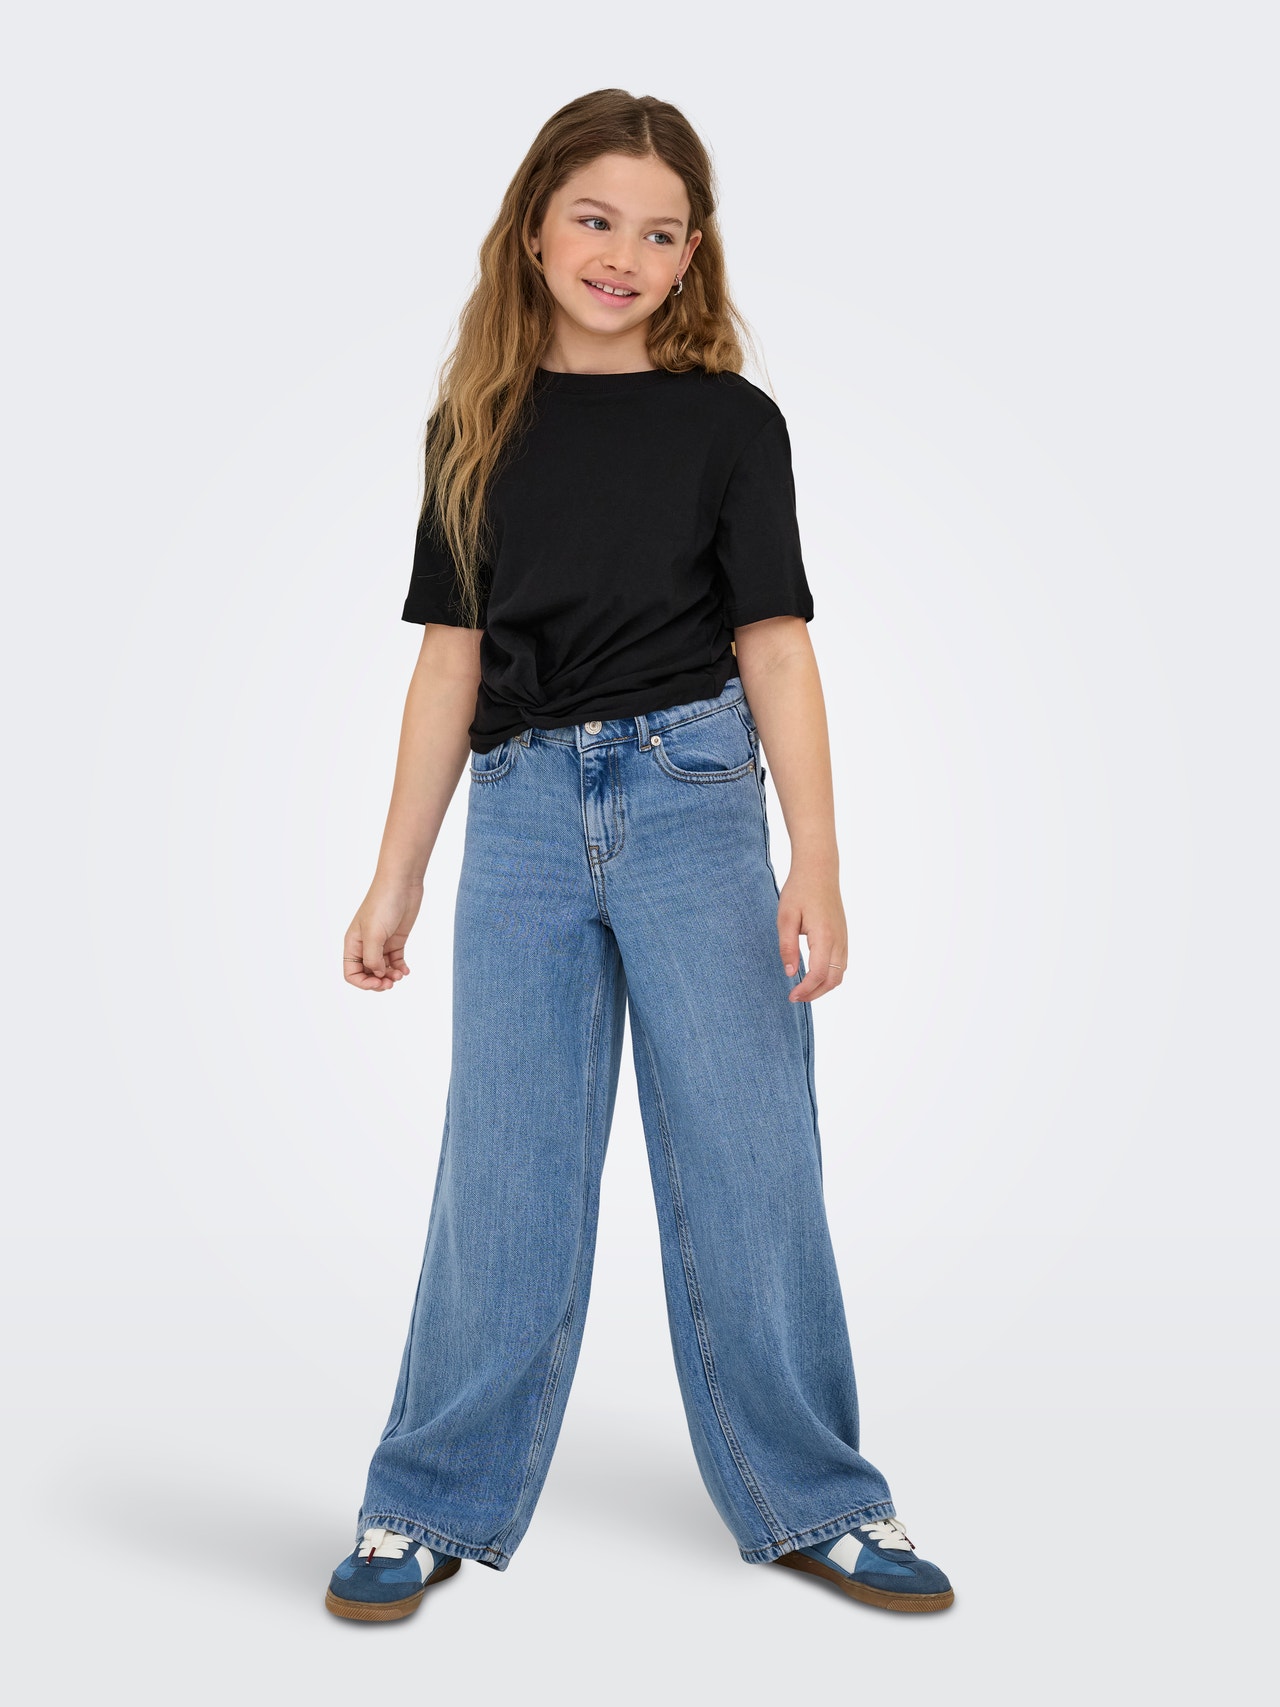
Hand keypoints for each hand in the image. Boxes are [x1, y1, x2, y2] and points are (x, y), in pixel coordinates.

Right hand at [344, 880, 423, 990]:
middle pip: (367, 974)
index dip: (363, 983)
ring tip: (400, 975)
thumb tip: (377, 974)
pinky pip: (395, 961)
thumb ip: (372, 958)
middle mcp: (365, 945)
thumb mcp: (374, 934)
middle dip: (378, 982)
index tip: (378, 982)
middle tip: (391, 982)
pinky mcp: (396, 940)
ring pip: (382, 969)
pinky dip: (400, 968)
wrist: (402, 884)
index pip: (351, 973)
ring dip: (390, 976)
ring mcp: (381, 943)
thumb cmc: (383, 904)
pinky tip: (406, 970)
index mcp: (353, 944)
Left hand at [777, 868, 847, 1002]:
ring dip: (823, 986)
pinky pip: (842, 963)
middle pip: (834, 980)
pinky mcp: (844, 935)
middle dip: (815, 993)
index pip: (819, 974)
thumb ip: (787, 947)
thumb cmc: (799, 890)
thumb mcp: (786, 918)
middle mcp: (839, 940)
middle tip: (795, 997)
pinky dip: (830, 975)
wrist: (819, 870)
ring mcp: (844, 938)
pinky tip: (814, 974)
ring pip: (840, 973)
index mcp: (824, 936)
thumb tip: (790, 973)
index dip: (806, 990)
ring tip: (803, 989)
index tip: (791, 996)